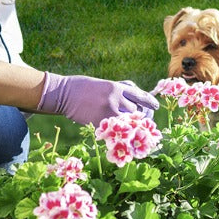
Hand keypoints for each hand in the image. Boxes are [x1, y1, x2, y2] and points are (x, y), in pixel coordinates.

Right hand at [37, 72, 158, 126]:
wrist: (64, 94)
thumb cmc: (83, 87)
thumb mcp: (104, 84)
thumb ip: (120, 90)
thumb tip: (137, 98)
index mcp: (116, 87)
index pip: (141, 96)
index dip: (150, 103)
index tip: (155, 107)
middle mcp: (115, 99)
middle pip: (137, 111)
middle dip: (141, 116)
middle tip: (144, 121)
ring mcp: (107, 112)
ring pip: (128, 122)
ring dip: (131, 125)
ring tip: (133, 128)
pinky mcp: (100, 123)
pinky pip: (116, 130)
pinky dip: (120, 132)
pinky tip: (121, 134)